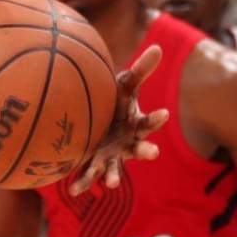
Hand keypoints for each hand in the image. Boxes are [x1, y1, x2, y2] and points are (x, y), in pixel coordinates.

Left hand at [69, 45, 166, 195]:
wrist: (98, 117)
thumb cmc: (113, 100)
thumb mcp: (126, 84)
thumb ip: (140, 70)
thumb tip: (158, 47)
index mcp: (136, 124)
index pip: (149, 122)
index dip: (157, 118)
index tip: (165, 113)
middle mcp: (127, 143)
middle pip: (139, 149)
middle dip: (145, 151)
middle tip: (152, 152)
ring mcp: (112, 155)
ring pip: (114, 167)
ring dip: (112, 174)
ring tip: (109, 182)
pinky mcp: (94, 162)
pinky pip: (88, 174)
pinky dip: (81, 182)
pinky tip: (71, 190)